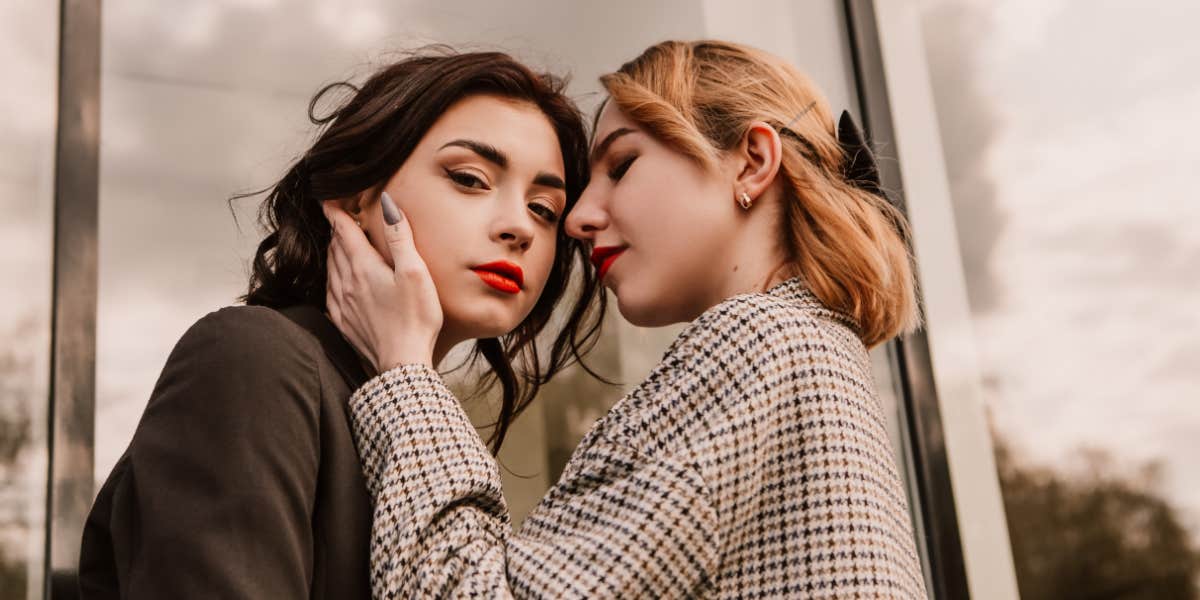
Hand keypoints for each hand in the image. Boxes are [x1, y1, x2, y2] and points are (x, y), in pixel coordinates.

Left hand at [322, 192, 442, 370]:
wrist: (402, 364)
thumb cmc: (415, 319)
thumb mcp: (414, 272)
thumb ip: (400, 237)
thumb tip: (387, 204)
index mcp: (363, 267)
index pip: (342, 230)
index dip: (335, 211)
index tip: (330, 198)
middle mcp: (346, 283)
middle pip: (335, 247)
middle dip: (337, 229)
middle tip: (340, 217)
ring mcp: (342, 304)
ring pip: (331, 268)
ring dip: (334, 252)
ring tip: (340, 243)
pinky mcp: (344, 322)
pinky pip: (330, 292)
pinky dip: (333, 277)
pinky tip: (338, 280)